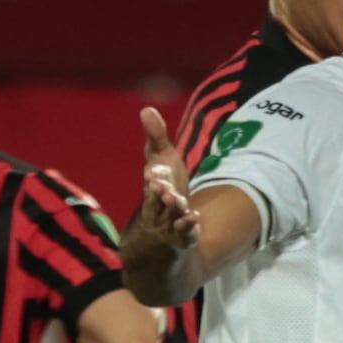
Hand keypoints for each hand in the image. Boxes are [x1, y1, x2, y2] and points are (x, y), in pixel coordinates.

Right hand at [135, 103, 192, 226]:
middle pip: (156, 198)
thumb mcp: (163, 157)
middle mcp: (158, 203)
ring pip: (169, 213)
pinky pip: (183, 232)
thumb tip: (146, 109)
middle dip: (156, 191)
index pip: (153, 178)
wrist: (168, 220)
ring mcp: (169, 219)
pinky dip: (187, 225)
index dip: (153, 175)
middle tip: (158, 185)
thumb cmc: (166, 182)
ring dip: (171, 206)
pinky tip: (195, 217)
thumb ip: (156, 136)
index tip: (152, 171)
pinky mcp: (182, 234)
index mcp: (154, 183)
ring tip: (173, 198)